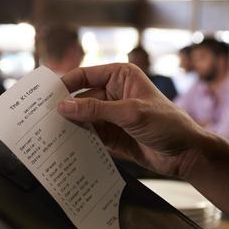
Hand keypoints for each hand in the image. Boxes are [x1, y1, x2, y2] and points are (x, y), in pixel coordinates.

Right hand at [58, 63, 209, 178]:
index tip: (45, 96)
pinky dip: (80, 139)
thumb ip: (96, 109)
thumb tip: (65, 106)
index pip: (85, 75)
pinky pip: (90, 134)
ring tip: (50, 133)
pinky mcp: (113, 134)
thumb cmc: (168, 124)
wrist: (185, 153)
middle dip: (65, 108)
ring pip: (83, 117)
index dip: (65, 84)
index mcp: (121, 75)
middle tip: (43, 118)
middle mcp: (114, 92)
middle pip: (81, 97)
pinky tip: (67, 144)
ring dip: (71, 125)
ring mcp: (113, 114)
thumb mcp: (131, 113)